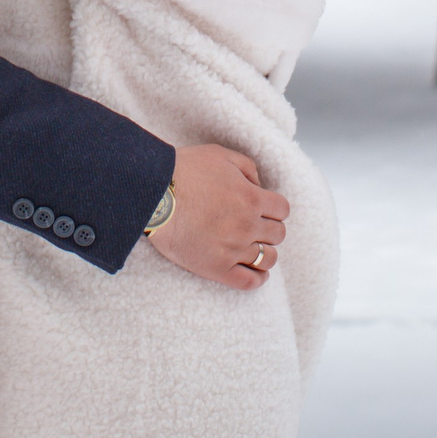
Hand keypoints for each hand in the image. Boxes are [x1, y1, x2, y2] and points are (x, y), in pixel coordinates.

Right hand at [147, 143, 288, 290]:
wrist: (154, 195)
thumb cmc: (184, 171)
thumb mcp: (220, 155)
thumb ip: (247, 167)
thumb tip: (258, 184)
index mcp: (252, 198)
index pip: (283, 210)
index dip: (275, 208)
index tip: (265, 208)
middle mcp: (247, 225)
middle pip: (278, 234)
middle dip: (269, 228)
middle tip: (255, 225)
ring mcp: (233, 249)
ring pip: (267, 259)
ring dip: (265, 252)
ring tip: (254, 247)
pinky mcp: (216, 268)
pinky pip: (249, 282)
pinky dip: (257, 278)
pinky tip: (255, 272)